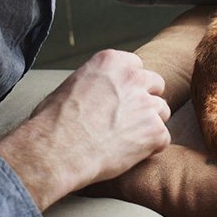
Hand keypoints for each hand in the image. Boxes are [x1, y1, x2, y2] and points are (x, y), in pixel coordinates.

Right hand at [0, 50, 170, 210]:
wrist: (55, 151)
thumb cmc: (52, 122)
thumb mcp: (70, 85)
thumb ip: (95, 83)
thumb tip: (97, 92)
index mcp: (111, 62)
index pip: (137, 67)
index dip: (130, 86)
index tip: (121, 99)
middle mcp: (133, 77)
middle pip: (155, 84)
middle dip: (145, 101)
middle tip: (127, 120)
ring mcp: (146, 103)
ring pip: (162, 112)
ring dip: (149, 125)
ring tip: (125, 140)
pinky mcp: (154, 130)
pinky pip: (163, 138)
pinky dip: (150, 148)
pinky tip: (130, 154)